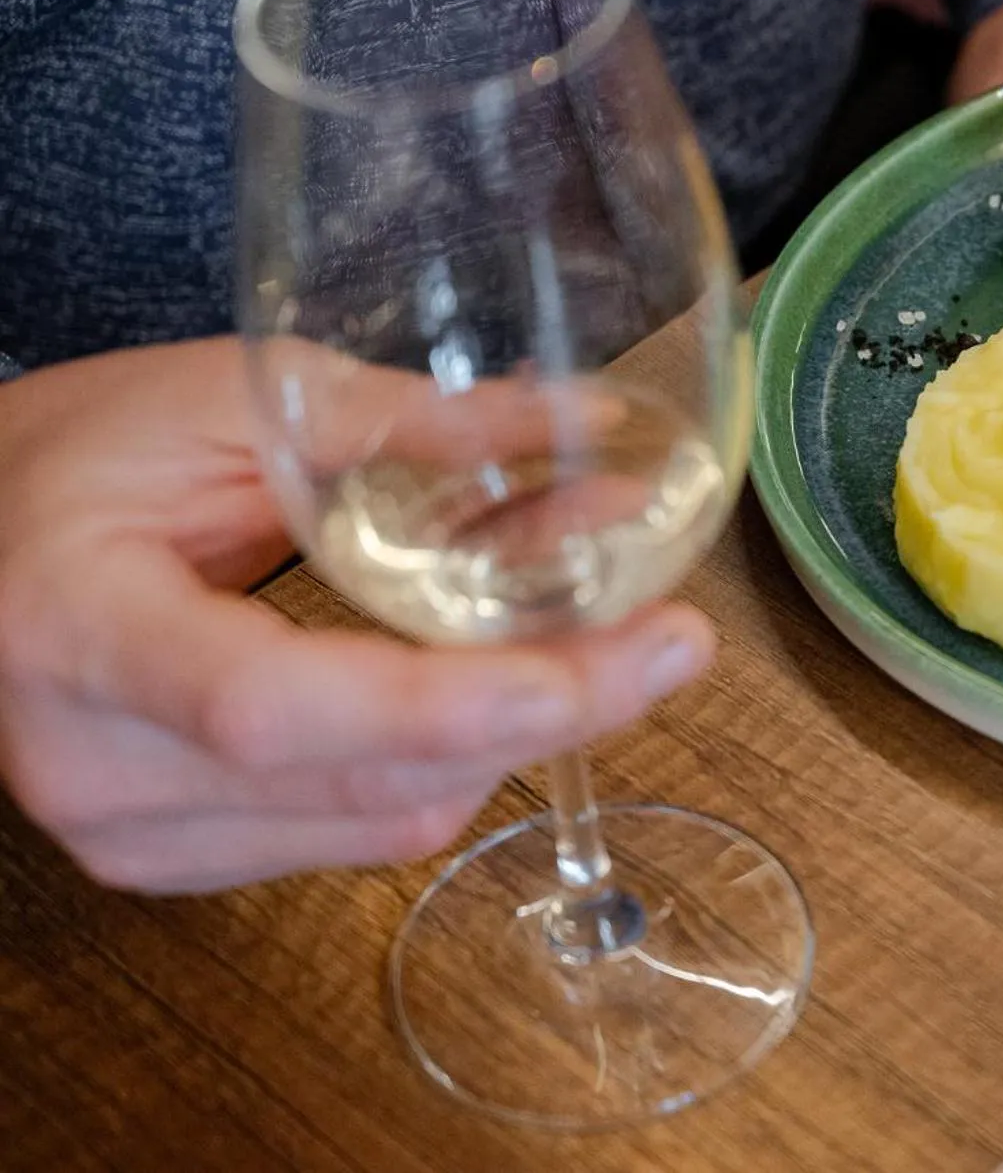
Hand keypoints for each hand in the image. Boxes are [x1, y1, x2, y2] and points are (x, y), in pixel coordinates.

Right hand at [0, 339, 712, 893]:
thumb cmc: (74, 454)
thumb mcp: (225, 399)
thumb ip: (400, 425)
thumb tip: (583, 425)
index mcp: (82, 632)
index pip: (275, 706)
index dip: (452, 699)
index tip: (611, 666)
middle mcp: (101, 769)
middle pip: (370, 781)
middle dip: (550, 709)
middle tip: (672, 634)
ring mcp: (138, 835)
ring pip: (393, 819)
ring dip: (515, 728)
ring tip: (600, 627)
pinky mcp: (181, 859)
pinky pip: (366, 830)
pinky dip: (456, 754)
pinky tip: (504, 675)